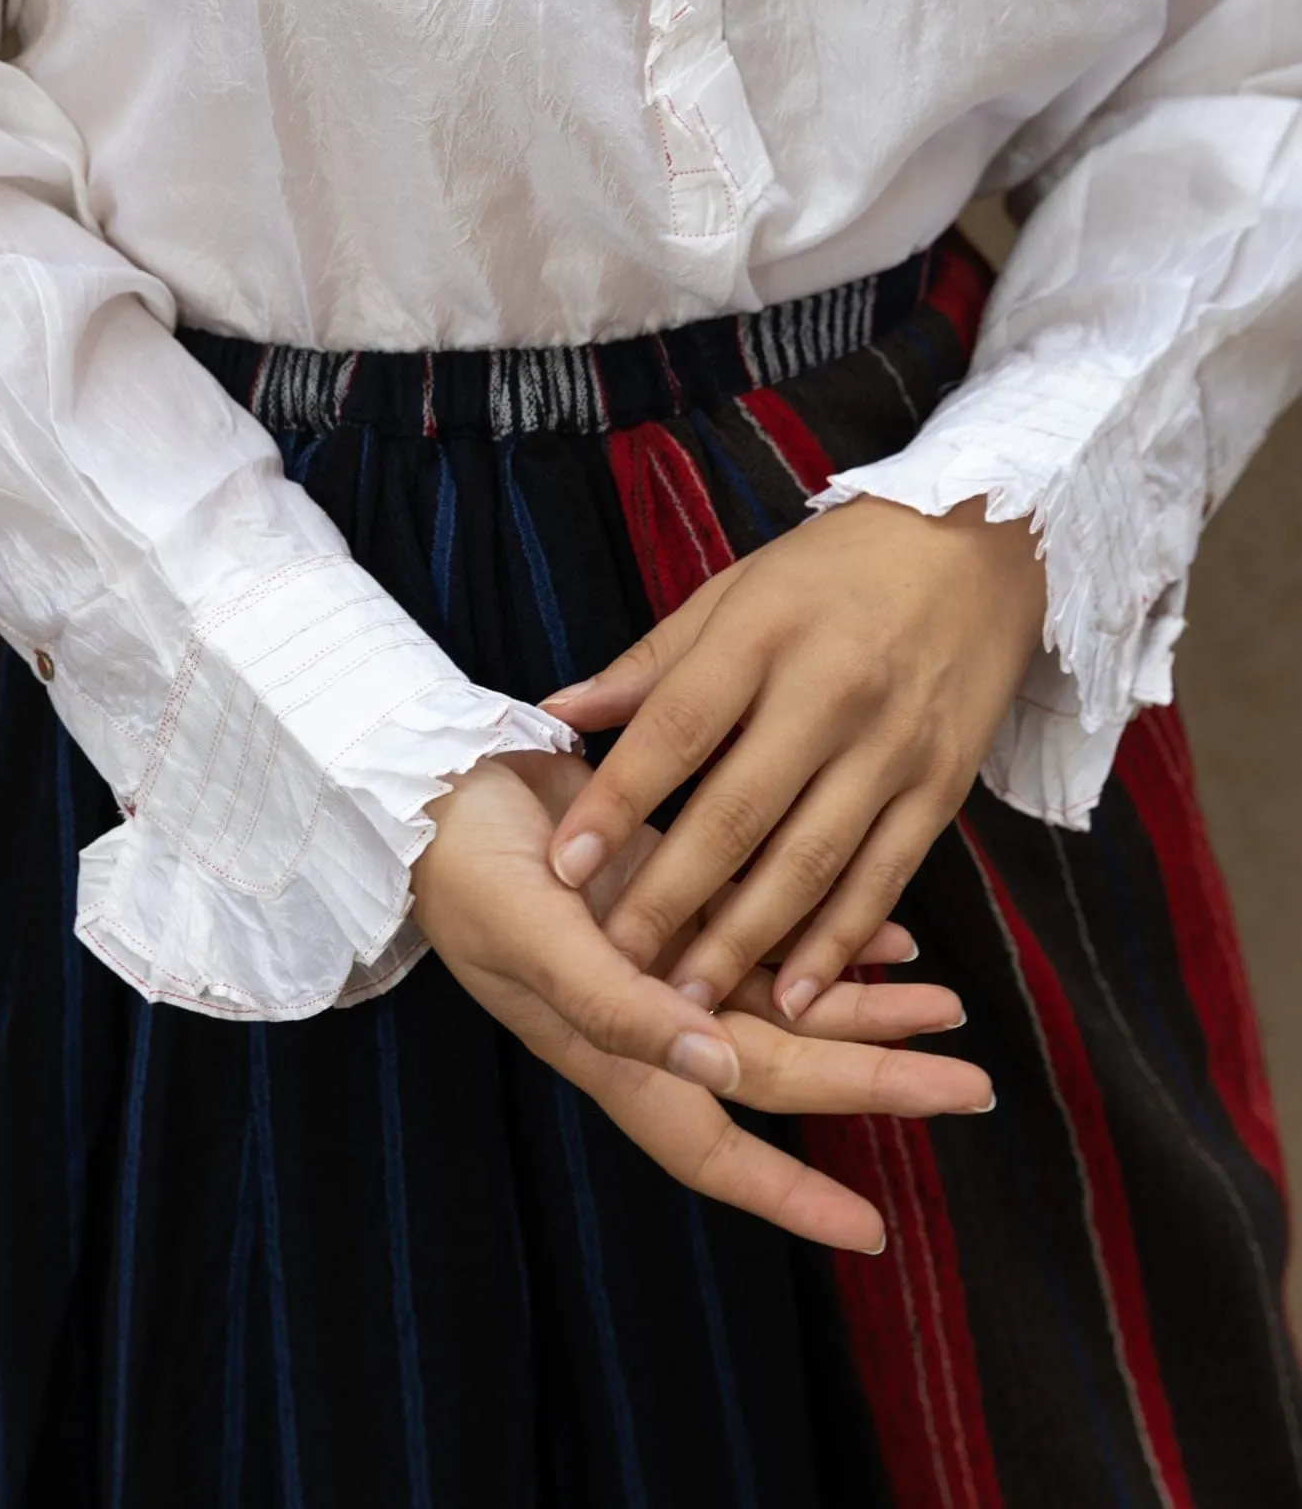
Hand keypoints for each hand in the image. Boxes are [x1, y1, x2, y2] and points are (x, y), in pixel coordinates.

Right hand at [412, 750, 991, 1253]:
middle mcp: (652, 1017)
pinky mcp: (678, 891)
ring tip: (950, 1006)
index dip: (790, 1194)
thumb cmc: (468, 868)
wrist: (435, 781)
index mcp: (613, 1047)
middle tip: (971, 1082)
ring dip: (867, 1008)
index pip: (716, 1144)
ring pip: (787, 1000)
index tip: (873, 1231)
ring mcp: (668, 954)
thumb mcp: (532, 938)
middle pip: (781, 1068)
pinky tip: (890, 932)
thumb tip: (716, 1070)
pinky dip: (829, 933)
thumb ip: (617, 1007)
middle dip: (875, 1079)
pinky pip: (768, 927)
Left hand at [540, 494, 1045, 1022]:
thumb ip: (652, 662)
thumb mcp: (739, 587)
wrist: (988, 543)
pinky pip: (885, 877)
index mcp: (764, 632)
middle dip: (670, 898)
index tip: (562, 867)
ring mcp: (894, 744)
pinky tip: (798, 997)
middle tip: (613, 965)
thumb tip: (558, 712)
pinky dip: (841, 943)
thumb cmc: (840, 565)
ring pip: (810, 861)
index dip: (619, 802)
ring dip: (746, 942)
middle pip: (739, 811)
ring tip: (688, 1003)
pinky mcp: (945, 785)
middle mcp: (831, 691)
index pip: (678, 727)